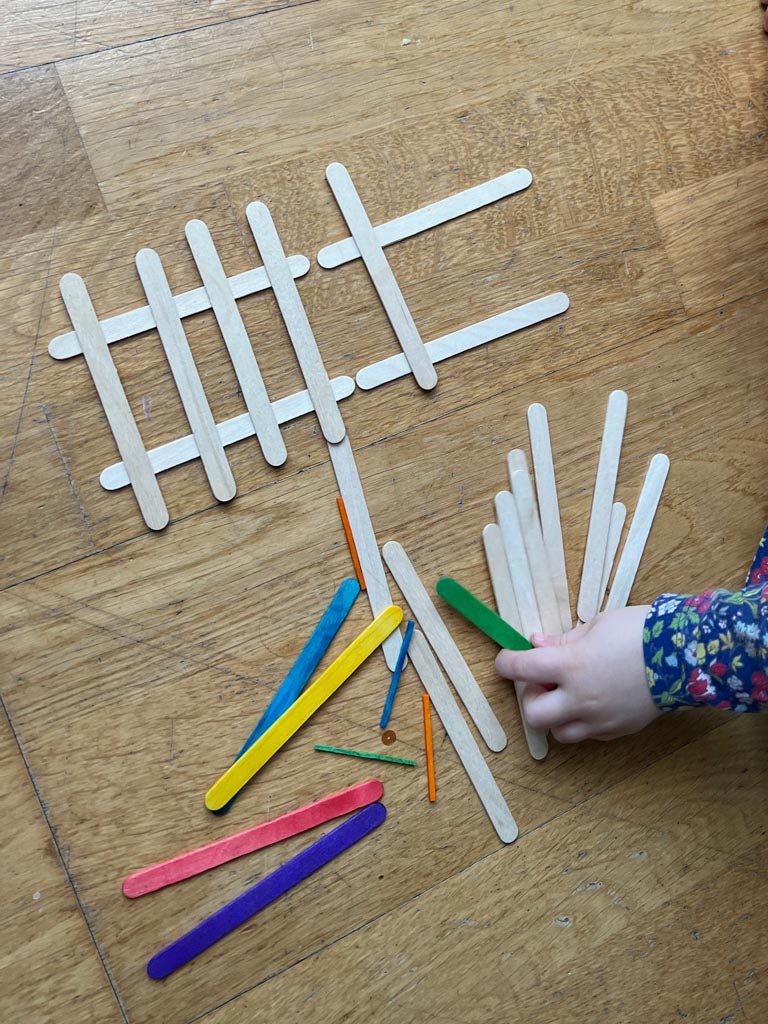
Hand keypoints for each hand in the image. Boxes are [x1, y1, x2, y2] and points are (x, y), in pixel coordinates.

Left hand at [495, 606, 660, 742]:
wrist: (686, 656)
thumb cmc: (639, 632)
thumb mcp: (596, 625)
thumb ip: (563, 640)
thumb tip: (536, 644)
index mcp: (570, 666)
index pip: (520, 669)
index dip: (505, 663)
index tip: (505, 660)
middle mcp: (580, 699)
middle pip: (532, 714)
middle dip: (530, 698)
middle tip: (544, 681)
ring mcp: (599, 720)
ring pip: (558, 733)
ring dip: (554, 715)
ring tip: (568, 695)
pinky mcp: (616, 731)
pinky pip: (586, 734)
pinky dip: (580, 721)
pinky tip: (592, 702)